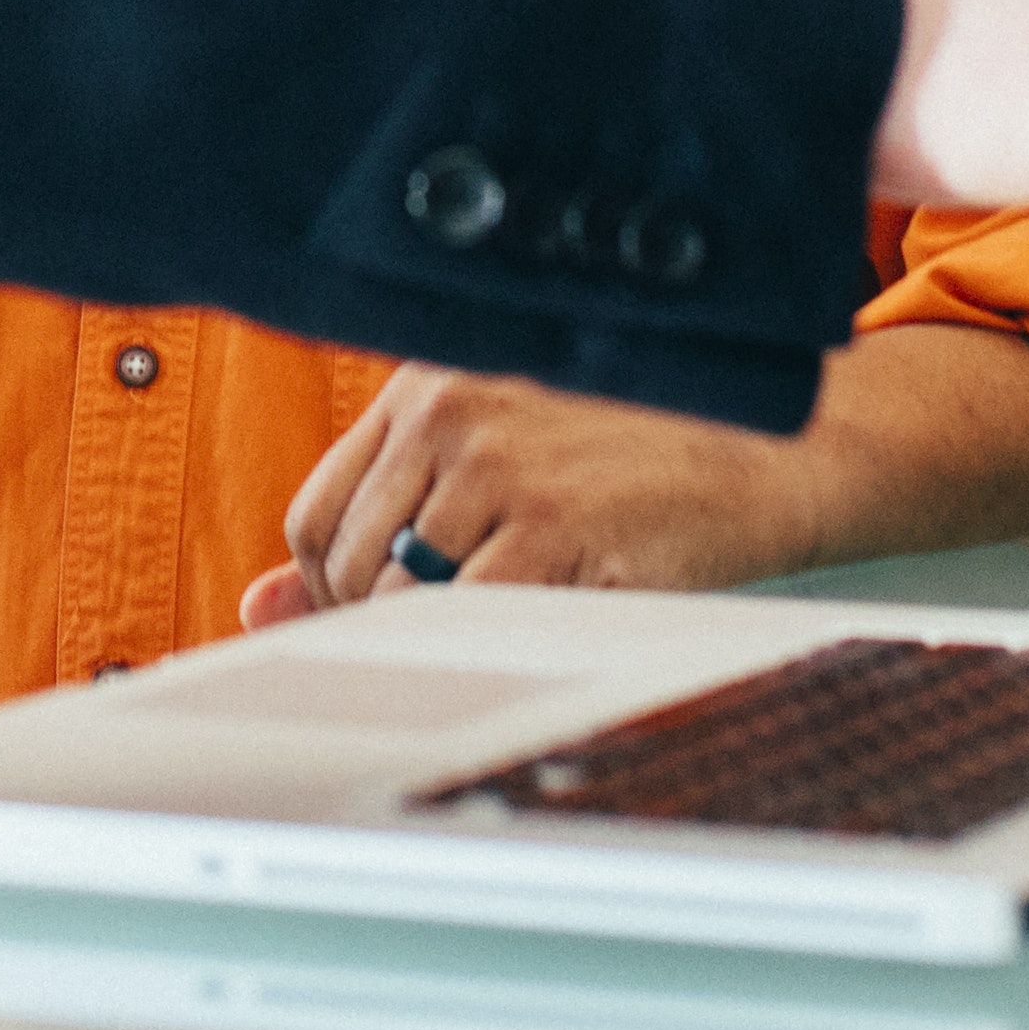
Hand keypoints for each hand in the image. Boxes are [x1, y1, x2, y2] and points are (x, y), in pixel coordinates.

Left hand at [245, 364, 823, 628]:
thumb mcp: (496, 452)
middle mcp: (452, 414)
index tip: (379, 616)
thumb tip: (258, 604)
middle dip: (378, 624)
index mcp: (427, 385)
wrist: (769, 450)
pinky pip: (472, 620)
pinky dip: (488, 645)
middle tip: (452, 636)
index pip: (318, 513)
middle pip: (347, 564)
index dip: (333, 587)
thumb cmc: (632, 454)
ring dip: (437, 640)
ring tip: (506, 627)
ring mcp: (503, 469)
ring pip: (401, 603)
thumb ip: (379, 514)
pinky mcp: (559, 526)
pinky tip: (541, 629)